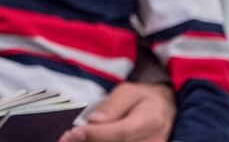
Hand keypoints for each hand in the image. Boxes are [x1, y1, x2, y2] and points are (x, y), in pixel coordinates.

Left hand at [58, 82, 174, 141]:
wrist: (163, 110)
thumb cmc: (142, 98)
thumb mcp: (128, 92)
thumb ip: (112, 106)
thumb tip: (93, 121)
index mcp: (149, 121)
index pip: (120, 133)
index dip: (95, 135)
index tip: (73, 133)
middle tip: (65, 139)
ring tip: (71, 140)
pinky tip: (84, 141)